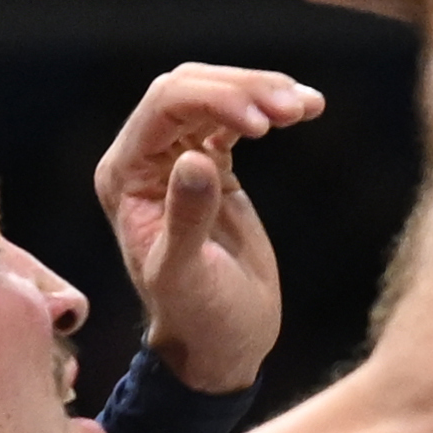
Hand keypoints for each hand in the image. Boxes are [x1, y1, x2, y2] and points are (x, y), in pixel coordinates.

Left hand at [94, 62, 320, 396]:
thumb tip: (197, 158)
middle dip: (243, 89)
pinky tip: (307, 108)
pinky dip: (272, 108)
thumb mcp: (185, 276)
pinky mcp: (213, 166)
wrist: (221, 343)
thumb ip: (186, 218)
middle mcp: (144, 159)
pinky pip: (239, 118)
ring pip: (216, 95)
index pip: (164, 107)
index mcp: (125, 176)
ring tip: (307, 106)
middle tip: (292, 110)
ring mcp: (178, 160)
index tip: (264, 125)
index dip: (214, 100)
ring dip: (262, 92)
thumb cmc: (197, 319)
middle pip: (190, 89)